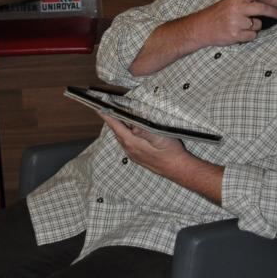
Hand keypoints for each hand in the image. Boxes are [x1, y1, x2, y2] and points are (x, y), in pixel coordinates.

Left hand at [100, 114, 223, 202]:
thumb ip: (144, 131)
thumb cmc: (170, 152)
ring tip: (117, 117)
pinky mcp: (138, 157)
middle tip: (107, 109)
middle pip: (116, 132)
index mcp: (132, 143)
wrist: (177, 168)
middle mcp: (130, 149)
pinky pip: (126, 143)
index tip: (99, 108)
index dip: (107, 116)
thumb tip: (132, 125)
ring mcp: (133, 154)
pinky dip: (124, 134)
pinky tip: (129, 131)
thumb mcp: (159, 138)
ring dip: (118, 127)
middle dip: (111, 120)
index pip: (116, 126)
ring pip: (121, 138)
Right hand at [192, 0, 276, 46]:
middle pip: (261, 9)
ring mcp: (236, 22)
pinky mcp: (236, 34)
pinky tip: (238, 33)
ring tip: (241, 26)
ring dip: (254, 27)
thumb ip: (244, 1)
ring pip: (258, 24)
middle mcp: (237, 8)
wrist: (201, 27)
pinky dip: (248, 36)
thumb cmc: (217, 14)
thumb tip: (264, 2)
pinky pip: (252, 35)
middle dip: (272, 12)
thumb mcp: (229, 2)